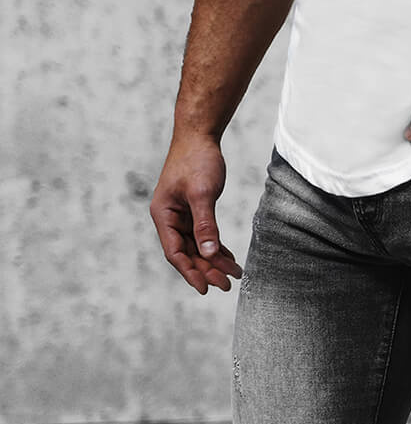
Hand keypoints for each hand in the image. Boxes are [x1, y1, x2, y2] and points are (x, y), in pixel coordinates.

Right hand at [149, 136, 242, 294]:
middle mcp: (169, 218)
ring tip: (234, 275)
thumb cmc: (197, 159)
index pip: (175, 252)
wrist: (199, 135)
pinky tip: (229, 260)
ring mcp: (181, 216)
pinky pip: (204, 237)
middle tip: (227, 285)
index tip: (206, 289)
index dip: (190, 272)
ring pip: (197, 247)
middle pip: (188, 254)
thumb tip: (208, 254)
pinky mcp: (194, 212)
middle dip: (207, 270)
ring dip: (214, 262)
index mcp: (163, 215)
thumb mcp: (202, 194)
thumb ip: (205, 225)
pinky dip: (216, 249)